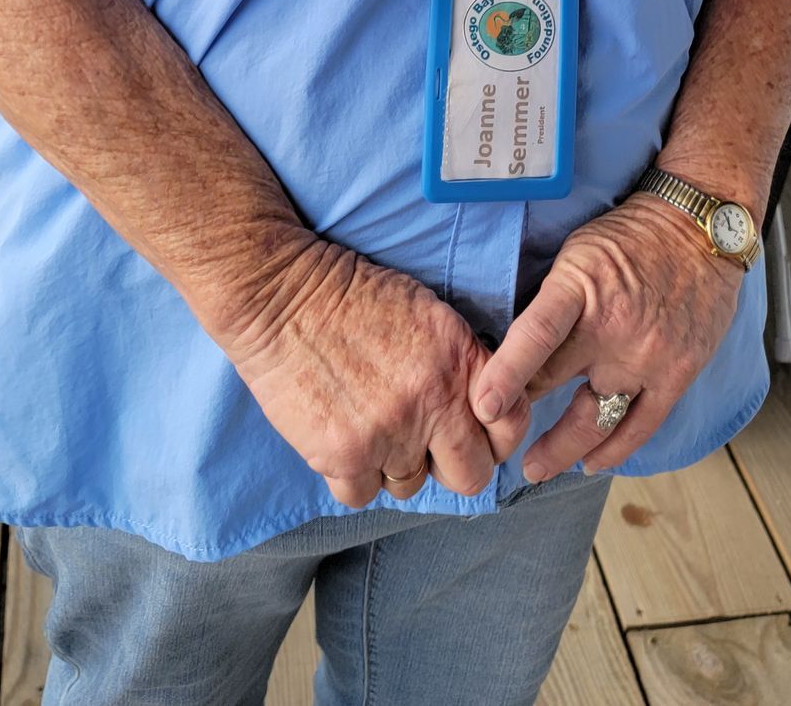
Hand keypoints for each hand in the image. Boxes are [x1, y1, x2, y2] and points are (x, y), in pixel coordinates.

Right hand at [224, 237, 531, 507]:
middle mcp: (432, 398)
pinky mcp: (344, 454)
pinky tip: (340, 436)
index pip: (510, 425)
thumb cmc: (350, 296)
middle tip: (424, 446)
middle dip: (450, 465)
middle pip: (470, 475)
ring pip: (409, 485)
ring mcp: (389, 431)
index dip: (496, 437)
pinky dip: (350, 476)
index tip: (476, 434)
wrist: (280, 295)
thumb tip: (484, 407)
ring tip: (367, 421)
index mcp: (457, 357)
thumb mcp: (425, 312)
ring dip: (391, 464)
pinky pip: (361, 495)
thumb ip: (459, 361)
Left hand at [470, 197, 743, 480]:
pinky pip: (641, 425)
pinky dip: (613, 449)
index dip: (506, 374)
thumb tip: (513, 345)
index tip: (483, 407)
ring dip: (564, 449)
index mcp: (581, 287)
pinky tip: (590, 462)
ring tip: (537, 468)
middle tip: (498, 440)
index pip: (536, 336)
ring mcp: (648, 355)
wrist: (699, 228)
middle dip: (523, 417)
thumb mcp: (577, 253)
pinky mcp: (678, 373)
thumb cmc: (629, 237)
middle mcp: (613, 326)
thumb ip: (552, 301)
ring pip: (598, 418)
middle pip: (558, 385)